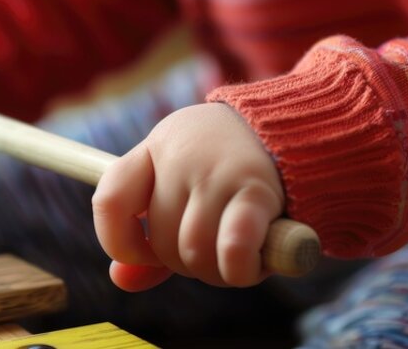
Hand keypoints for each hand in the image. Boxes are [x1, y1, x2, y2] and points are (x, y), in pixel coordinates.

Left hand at [92, 103, 284, 290]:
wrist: (298, 129)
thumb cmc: (229, 169)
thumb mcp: (182, 189)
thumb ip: (149, 236)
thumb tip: (120, 279)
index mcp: (154, 150)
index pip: (109, 200)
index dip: (119, 241)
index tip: (144, 253)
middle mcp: (181, 157)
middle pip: (160, 241)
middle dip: (186, 264)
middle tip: (214, 251)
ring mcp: (217, 173)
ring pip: (193, 251)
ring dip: (216, 272)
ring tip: (239, 258)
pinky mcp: (257, 192)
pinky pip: (232, 249)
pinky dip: (239, 270)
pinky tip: (251, 266)